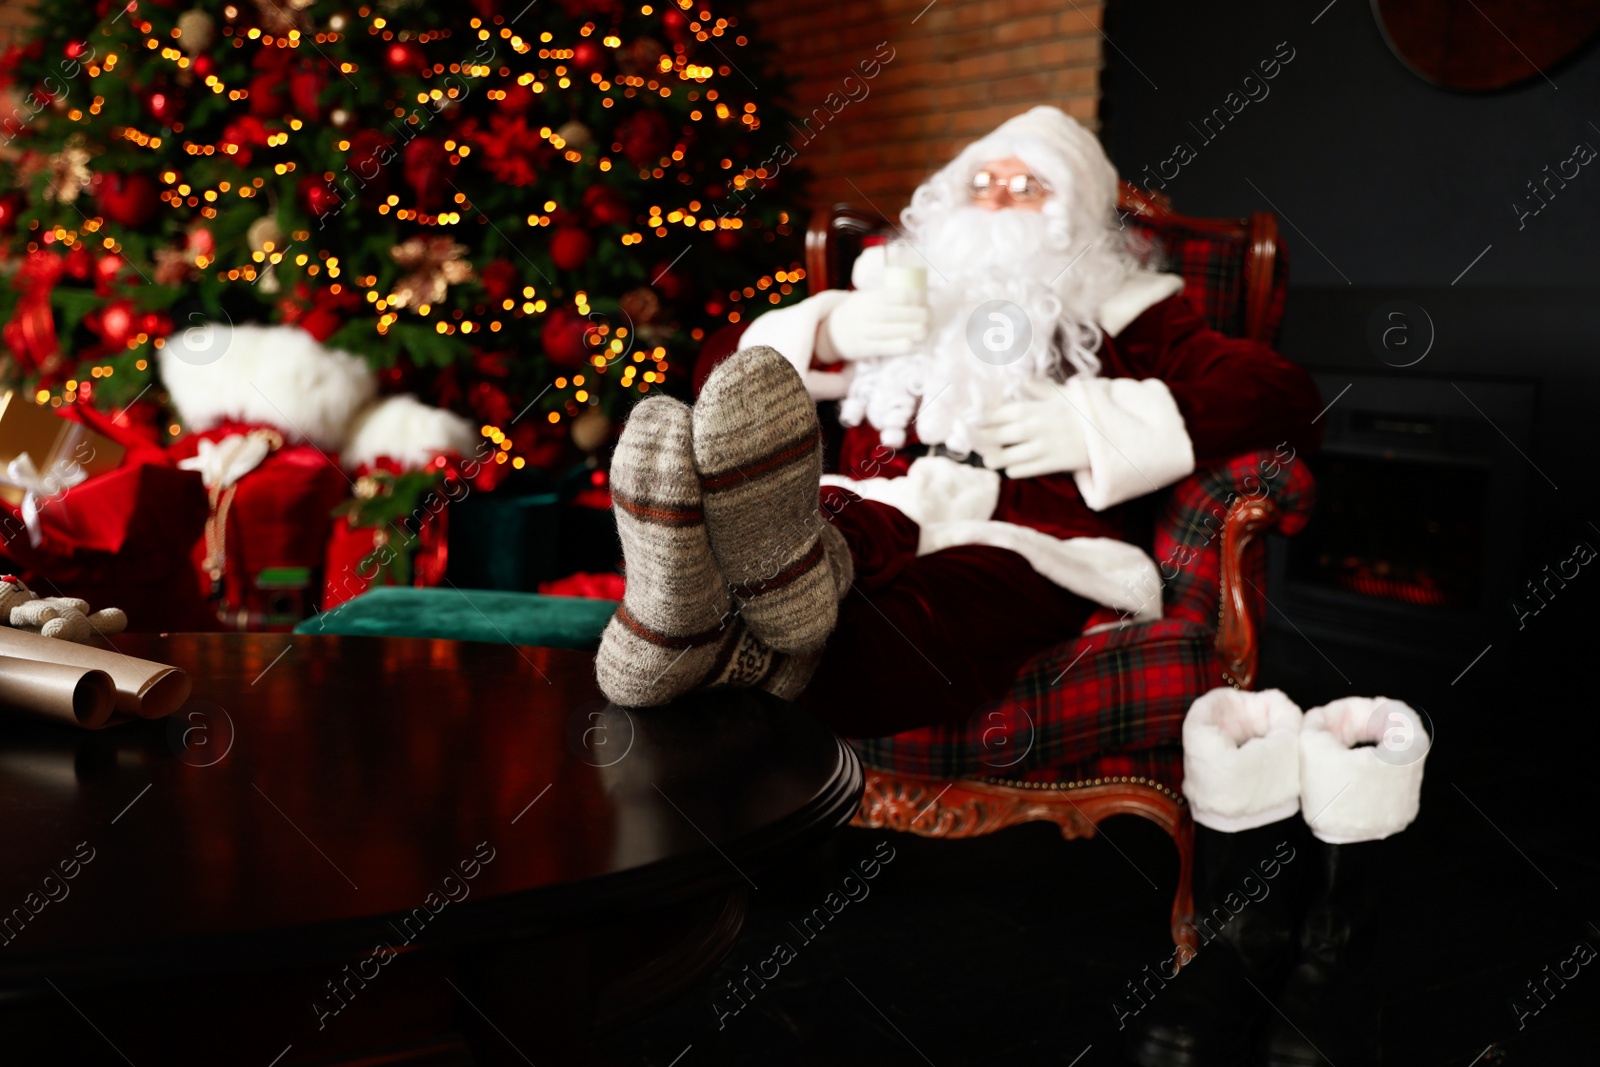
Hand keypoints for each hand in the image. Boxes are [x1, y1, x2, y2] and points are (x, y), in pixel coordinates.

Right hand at [821, 288, 928, 360]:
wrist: (832, 332)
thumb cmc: (859, 313)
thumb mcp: (866, 298)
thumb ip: (886, 296)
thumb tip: (919, 295)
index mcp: (865, 298)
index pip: (889, 295)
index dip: (909, 296)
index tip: (923, 298)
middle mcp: (862, 314)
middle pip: (890, 314)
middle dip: (913, 315)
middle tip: (929, 316)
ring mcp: (861, 332)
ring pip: (887, 331)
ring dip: (909, 331)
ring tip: (925, 331)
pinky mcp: (862, 349)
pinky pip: (883, 348)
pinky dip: (899, 347)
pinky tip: (912, 345)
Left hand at [974, 379, 1088, 478]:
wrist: (1111, 429)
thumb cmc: (1086, 409)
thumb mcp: (1064, 392)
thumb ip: (1040, 389)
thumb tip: (1022, 382)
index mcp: (1036, 408)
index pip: (1002, 413)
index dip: (986, 418)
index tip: (977, 421)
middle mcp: (1036, 428)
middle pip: (999, 435)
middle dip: (984, 439)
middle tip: (975, 442)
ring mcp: (1043, 447)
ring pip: (1009, 456)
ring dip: (995, 458)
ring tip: (988, 459)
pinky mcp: (1053, 464)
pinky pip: (1026, 469)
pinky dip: (1015, 470)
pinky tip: (1010, 468)